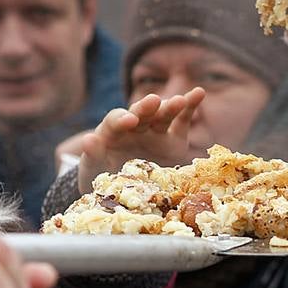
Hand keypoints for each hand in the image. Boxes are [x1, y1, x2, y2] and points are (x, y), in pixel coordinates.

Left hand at [76, 89, 203, 193]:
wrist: (126, 195)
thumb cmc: (102, 180)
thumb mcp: (92, 171)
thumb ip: (92, 155)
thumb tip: (88, 139)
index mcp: (112, 132)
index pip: (116, 120)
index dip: (122, 120)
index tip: (129, 122)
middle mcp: (134, 127)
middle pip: (140, 113)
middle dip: (146, 107)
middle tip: (153, 101)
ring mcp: (154, 132)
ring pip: (162, 115)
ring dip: (171, 106)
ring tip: (180, 101)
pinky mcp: (173, 139)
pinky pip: (182, 120)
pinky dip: (190, 106)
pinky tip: (199, 92)